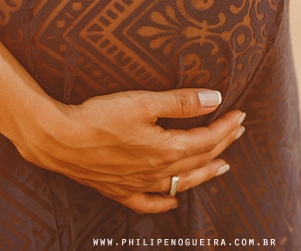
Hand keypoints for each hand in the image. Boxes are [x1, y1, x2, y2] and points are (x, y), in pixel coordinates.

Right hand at [18, 87, 245, 214]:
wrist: (59, 140)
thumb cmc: (99, 117)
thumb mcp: (143, 102)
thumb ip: (181, 102)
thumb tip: (215, 99)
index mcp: (166, 149)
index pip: (206, 139)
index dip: (226, 126)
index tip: (240, 115)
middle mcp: (157, 171)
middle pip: (199, 159)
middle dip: (222, 144)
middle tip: (238, 131)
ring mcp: (138, 184)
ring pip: (181, 182)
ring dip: (204, 173)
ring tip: (222, 166)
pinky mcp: (119, 190)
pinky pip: (149, 203)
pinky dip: (165, 203)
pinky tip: (174, 200)